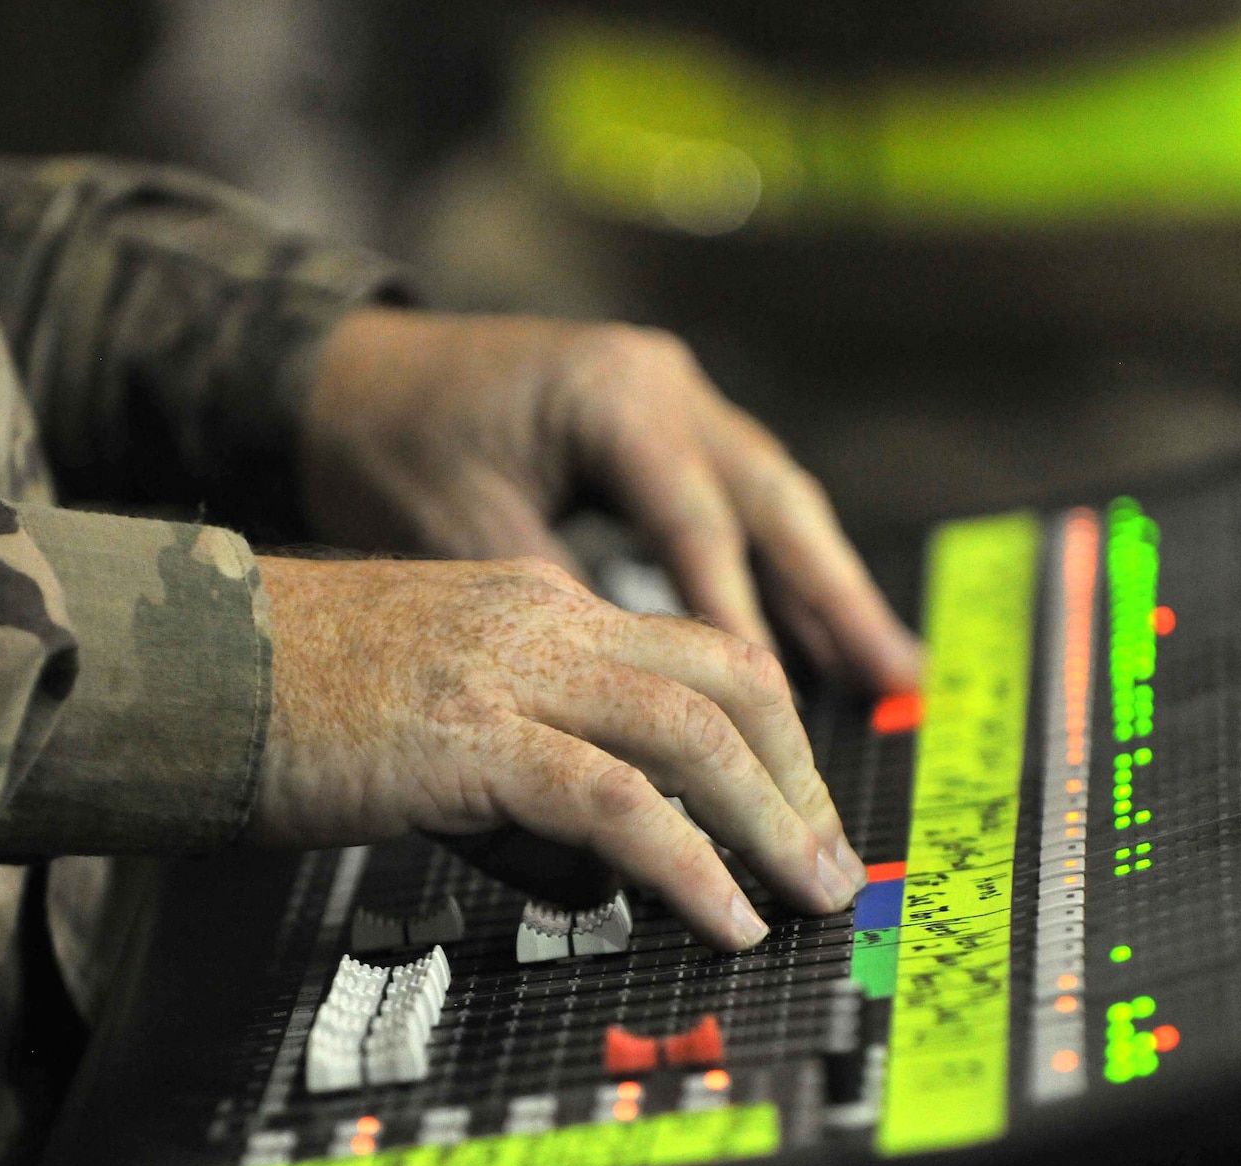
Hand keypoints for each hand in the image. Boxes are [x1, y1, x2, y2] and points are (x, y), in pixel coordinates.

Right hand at [246, 555, 868, 949]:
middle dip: (799, 775)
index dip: (770, 737)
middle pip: (725, 678)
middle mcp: (541, 620)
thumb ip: (527, 774)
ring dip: (769, 822)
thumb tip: (605, 867)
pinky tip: (720, 916)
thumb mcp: (434, 718)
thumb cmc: (285, 703)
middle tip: (829, 863)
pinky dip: (685, 863)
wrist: (173, 670)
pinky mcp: (467, 736)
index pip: (697, 656)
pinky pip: (613, 801)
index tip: (798, 812)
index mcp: (537, 604)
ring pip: (692, 732)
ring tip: (808, 896)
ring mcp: (508, 669)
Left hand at [300, 309, 920, 693]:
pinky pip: (739, 504)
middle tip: (900, 681)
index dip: (746, 621)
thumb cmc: (388, 443)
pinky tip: (808, 635)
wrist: (340, 374)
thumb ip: (555, 611)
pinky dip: (776, 571)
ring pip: (774, 500)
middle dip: (839, 598)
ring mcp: (672, 396)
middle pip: (775, 502)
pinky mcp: (663, 425)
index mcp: (616, 395)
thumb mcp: (461, 530)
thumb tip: (631, 716)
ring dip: (826, 587)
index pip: (701, 524)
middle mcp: (663, 384)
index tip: (783, 712)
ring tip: (887, 672)